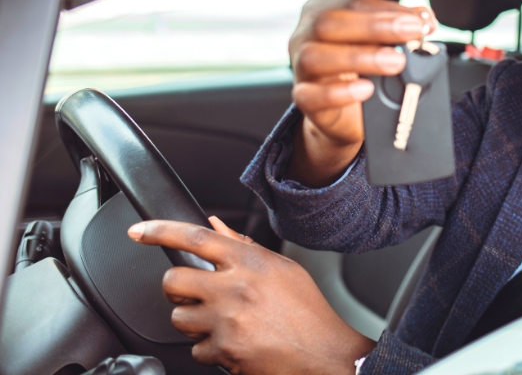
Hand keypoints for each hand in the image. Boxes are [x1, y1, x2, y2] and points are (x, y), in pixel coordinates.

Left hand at [129, 216, 374, 374]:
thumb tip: (215, 226)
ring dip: (194, 322)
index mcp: (249, 261)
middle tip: (194, 295)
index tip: (139, 231)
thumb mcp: (281, 268)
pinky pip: (195, 350)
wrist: (324, 353)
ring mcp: (227, 320)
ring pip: (179, 318)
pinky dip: (210, 350)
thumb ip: (244, 247)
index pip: (195, 238)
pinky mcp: (224, 350)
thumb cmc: (306, 310)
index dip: (160, 231)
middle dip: (177, 289)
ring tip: (222, 323)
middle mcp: (235, 287)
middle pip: (174, 280)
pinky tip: (234, 344)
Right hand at [288, 0, 434, 185]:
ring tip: (396, 61)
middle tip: (411, 33)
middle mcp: (305, 34)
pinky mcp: (303, 98)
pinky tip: (366, 89)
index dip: (388, 9)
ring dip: (360, 57)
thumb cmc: (360, 68)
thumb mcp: (380, 43)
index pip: (354, 3)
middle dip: (375, 27)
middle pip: (331, 23)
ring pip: (317, 57)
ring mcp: (300, 67)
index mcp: (323, 11)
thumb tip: (425, 19)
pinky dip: (339, 93)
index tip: (418, 20)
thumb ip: (400, 27)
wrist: (345, 113)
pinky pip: (311, 95)